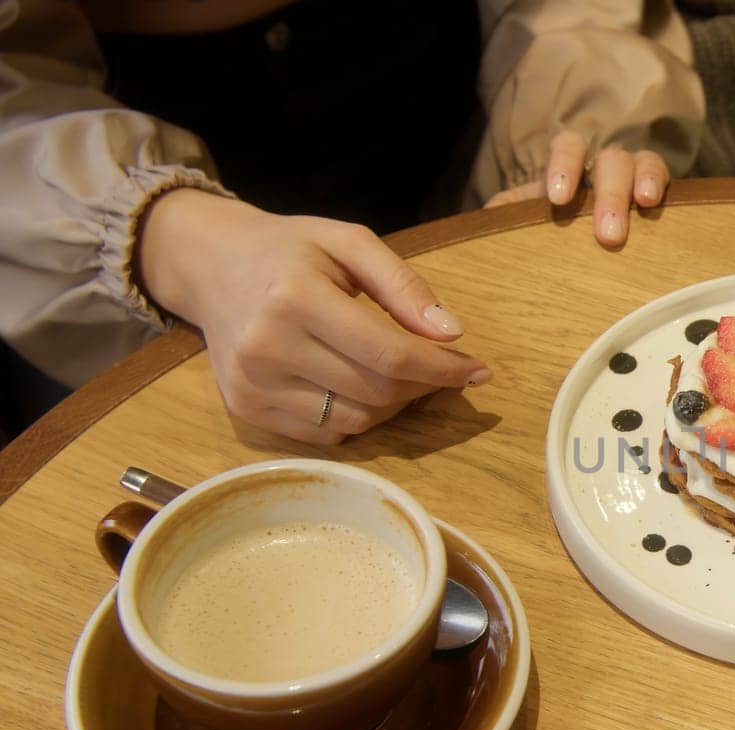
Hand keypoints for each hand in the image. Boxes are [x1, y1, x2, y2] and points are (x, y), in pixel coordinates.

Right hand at [138, 189, 490, 444]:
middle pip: (378, 391)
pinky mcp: (245, 409)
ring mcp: (251, 384)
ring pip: (357, 421)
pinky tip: (360, 384)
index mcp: (295, 298)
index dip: (443, 368)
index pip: (390, 354)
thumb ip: (404, 284)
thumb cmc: (290, 250)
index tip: (477, 370)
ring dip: (395, 404)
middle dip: (425, 384)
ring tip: (401, 372)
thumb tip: (452, 332)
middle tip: (443, 366)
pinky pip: (326, 434)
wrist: (210, 264)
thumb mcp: (349, 243)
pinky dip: (359, 416)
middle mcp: (267, 347)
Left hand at [484, 129, 669, 247]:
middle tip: (608, 234)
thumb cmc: (546, 235)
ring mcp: (634, 178)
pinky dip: (665, 189)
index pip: (567, 146)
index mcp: (566, 166)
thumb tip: (481, 224)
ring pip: (643, 163)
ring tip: (646, 203)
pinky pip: (667, 182)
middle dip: (609, 193)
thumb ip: (501, 218)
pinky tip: (660, 207)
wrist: (575, 257)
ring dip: (644, 181)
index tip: (558, 198)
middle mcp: (602, 166)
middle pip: (610, 160)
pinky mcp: (657, 198)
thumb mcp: (519, 224)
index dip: (565, 164)